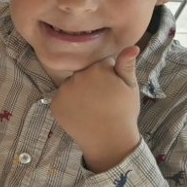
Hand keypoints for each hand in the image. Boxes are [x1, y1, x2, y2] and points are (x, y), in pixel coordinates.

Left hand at [50, 47, 142, 172]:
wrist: (108, 139)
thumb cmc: (124, 111)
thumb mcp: (130, 87)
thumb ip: (126, 65)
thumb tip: (131, 47)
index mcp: (97, 69)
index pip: (101, 63)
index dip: (109, 74)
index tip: (113, 87)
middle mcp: (76, 76)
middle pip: (84, 72)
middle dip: (92, 80)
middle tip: (102, 98)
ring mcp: (63, 91)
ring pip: (71, 84)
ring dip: (79, 91)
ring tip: (91, 106)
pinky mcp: (54, 104)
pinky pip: (62, 97)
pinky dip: (68, 102)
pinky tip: (80, 112)